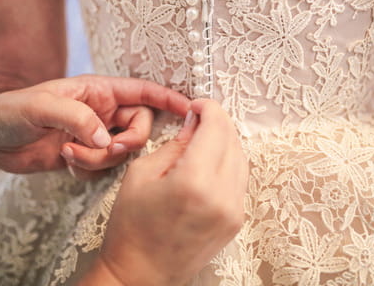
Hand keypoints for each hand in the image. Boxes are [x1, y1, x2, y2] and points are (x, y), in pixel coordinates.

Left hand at [0, 75, 189, 175]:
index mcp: (97, 90)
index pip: (142, 91)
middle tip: (106, 148)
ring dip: (98, 158)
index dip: (167, 98)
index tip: (190, 109)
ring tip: (68, 153)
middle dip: (127, 142)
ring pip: (120, 151)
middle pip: (138, 126)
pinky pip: (103, 166)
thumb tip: (108, 140)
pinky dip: (87, 168)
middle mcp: (101, 111)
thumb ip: (79, 119)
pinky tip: (64, 160)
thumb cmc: (11, 111)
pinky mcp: (85, 155)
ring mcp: (94, 134)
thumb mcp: (42, 107)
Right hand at [83, 99, 248, 285]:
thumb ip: (175, 144)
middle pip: (233, 140)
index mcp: (193, 181)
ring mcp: (233, 211)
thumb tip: (195, 122)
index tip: (197, 105)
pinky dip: (229, 162)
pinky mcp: (236, 221)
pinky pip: (240, 179)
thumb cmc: (131, 227)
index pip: (216, 128)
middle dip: (218, 122)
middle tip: (199, 117)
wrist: (140, 273)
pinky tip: (210, 160)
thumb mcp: (142, 173)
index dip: (209, 108)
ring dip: (226, 141)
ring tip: (204, 138)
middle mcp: (221, 196)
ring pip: (241, 158)